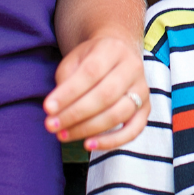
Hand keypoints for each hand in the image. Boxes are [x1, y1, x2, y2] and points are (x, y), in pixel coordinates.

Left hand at [43, 34, 148, 151]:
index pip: (91, 73)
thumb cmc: (90, 60)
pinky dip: (112, 141)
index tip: (48, 108)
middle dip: (75, 114)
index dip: (69, 93)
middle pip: (106, 95)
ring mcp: (142, 89)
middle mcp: (132, 67)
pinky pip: (134, 130)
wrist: (118, 54)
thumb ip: (66, 80)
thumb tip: (57, 110)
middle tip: (51, 125)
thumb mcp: (75, 60)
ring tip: (63, 135)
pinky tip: (89, 144)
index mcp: (113, 49)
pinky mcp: (146, 108)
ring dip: (88, 128)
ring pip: (118, 113)